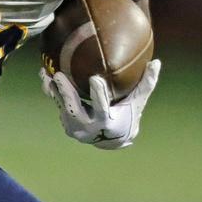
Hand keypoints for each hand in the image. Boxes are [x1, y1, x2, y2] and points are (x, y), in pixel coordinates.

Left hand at [40, 59, 160, 149]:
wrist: (112, 139)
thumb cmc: (127, 115)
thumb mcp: (137, 102)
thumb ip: (146, 84)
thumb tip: (156, 62)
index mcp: (107, 122)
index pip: (102, 107)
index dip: (98, 94)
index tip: (95, 78)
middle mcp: (89, 127)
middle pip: (74, 109)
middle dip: (65, 93)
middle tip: (58, 75)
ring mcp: (75, 128)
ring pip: (62, 107)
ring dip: (53, 90)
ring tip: (46, 73)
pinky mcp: (67, 126)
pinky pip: (57, 107)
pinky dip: (51, 92)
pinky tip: (44, 76)